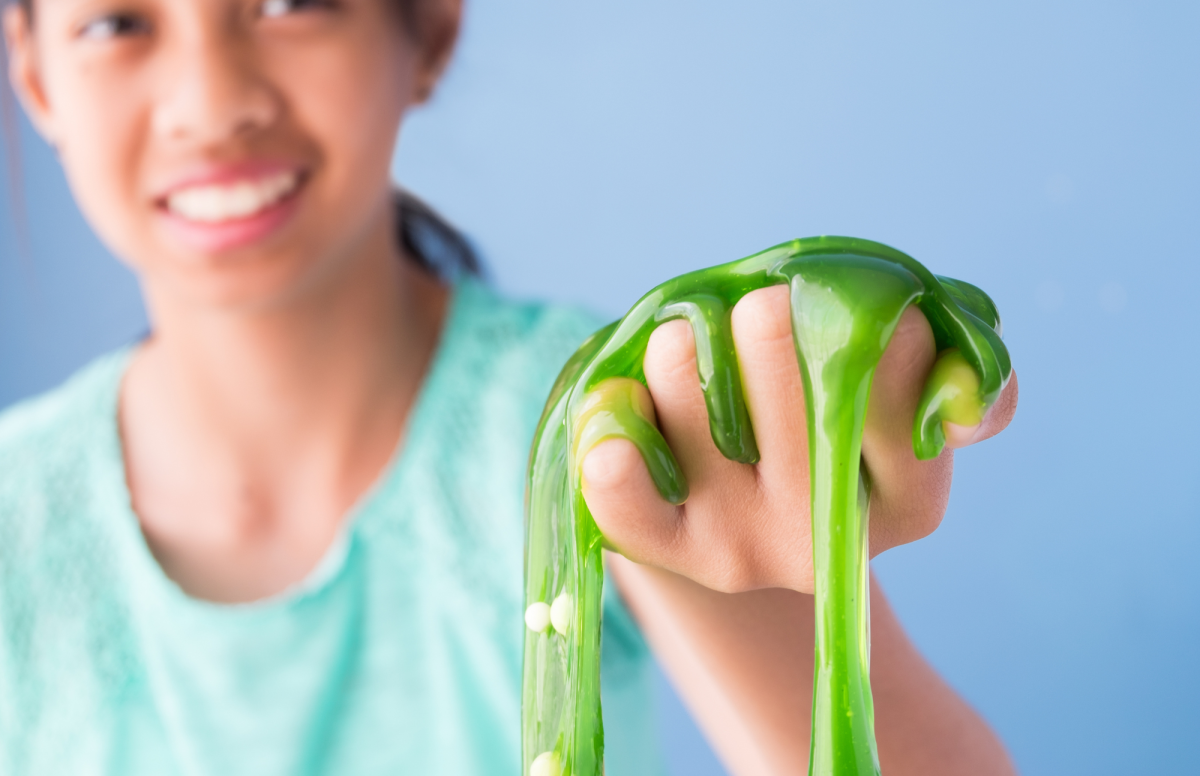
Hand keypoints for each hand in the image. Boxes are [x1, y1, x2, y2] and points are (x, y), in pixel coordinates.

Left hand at [581, 285, 1017, 594]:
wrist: (746, 495)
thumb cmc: (827, 411)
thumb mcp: (905, 388)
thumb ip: (952, 370)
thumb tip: (964, 405)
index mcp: (915, 498)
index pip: (898, 366)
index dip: (864, 314)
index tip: (847, 310)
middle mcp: (832, 537)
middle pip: (785, 365)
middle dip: (764, 315)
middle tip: (760, 317)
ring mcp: (749, 548)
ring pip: (695, 390)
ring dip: (682, 345)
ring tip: (689, 353)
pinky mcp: (673, 551)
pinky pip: (626, 498)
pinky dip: (615, 438)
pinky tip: (617, 407)